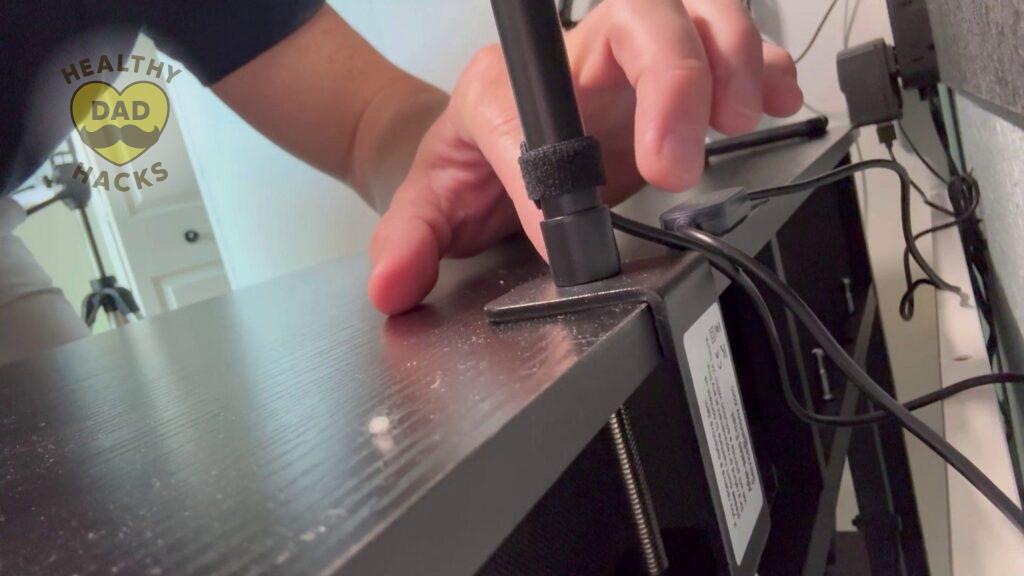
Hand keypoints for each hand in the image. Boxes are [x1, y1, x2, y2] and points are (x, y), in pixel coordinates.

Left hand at [367, 0, 802, 313]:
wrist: (490, 143)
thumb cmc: (469, 163)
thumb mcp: (431, 202)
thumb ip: (409, 240)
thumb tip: (392, 284)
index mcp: (502, 87)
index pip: (523, 112)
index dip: (541, 172)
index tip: (555, 234)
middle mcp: (572, 59)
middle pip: (637, 15)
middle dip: (672, 79)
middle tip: (675, 165)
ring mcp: (626, 62)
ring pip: (694, 11)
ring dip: (729, 59)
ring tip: (740, 120)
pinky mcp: (670, 78)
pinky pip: (729, 45)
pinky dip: (763, 68)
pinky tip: (774, 101)